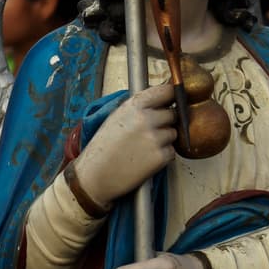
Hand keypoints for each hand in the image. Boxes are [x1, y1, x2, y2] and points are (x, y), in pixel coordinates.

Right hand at [74, 82, 176, 204]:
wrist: (94, 176)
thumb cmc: (103, 148)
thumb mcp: (117, 117)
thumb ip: (140, 107)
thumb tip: (163, 101)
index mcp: (134, 105)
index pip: (167, 91)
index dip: (173, 96)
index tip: (174, 100)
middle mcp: (146, 119)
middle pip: (173, 113)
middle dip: (166, 122)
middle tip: (149, 132)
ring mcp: (155, 138)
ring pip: (173, 133)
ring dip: (164, 139)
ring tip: (143, 147)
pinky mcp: (161, 156)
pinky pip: (171, 151)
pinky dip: (163, 155)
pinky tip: (145, 159)